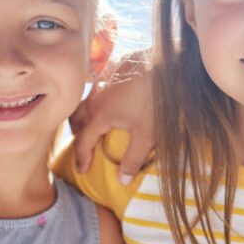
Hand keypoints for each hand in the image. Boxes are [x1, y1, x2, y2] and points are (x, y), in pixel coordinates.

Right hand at [70, 49, 155, 181]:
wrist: (166, 62)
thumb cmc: (156, 100)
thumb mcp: (147, 135)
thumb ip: (133, 158)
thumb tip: (121, 181)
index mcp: (100, 115)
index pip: (83, 141)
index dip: (81, 158)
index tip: (82, 170)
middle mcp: (95, 98)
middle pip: (76, 119)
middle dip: (77, 134)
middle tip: (84, 147)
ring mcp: (103, 82)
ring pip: (85, 101)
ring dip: (85, 116)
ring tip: (93, 126)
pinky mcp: (113, 71)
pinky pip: (97, 88)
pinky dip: (96, 100)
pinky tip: (110, 102)